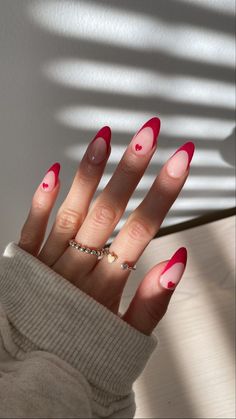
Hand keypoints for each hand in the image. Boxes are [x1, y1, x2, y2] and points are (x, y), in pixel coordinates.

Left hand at [18, 117, 193, 334]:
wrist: (40, 374)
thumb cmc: (87, 351)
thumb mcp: (129, 336)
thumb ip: (153, 300)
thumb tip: (178, 261)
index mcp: (109, 286)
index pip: (142, 230)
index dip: (163, 193)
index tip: (180, 160)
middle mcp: (79, 269)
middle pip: (109, 212)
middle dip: (132, 170)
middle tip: (149, 132)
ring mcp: (49, 264)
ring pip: (72, 213)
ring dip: (89, 174)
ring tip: (105, 137)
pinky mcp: (24, 265)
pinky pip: (31, 230)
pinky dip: (41, 201)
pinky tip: (53, 171)